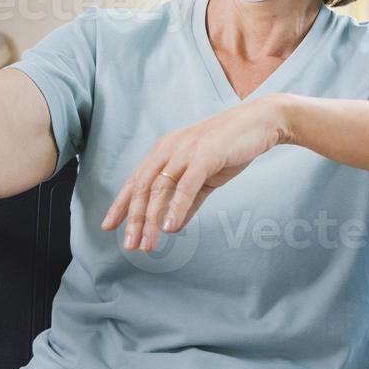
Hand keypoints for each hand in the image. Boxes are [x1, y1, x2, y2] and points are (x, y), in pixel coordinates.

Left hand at [101, 96, 288, 252]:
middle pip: (143, 188)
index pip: (136, 181)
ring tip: (148, 245)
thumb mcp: (204, 176)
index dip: (121, 204)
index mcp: (164, 151)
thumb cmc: (230, 147)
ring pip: (160, 189)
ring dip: (151, 220)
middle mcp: (169, 149)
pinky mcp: (205, 155)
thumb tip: (172, 226)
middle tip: (130, 245)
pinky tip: (170, 227)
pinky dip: (176, 208)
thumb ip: (188, 201)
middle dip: (134, 219)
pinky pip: (186, 186)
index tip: (109, 226)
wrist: (260, 122)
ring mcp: (186, 151)